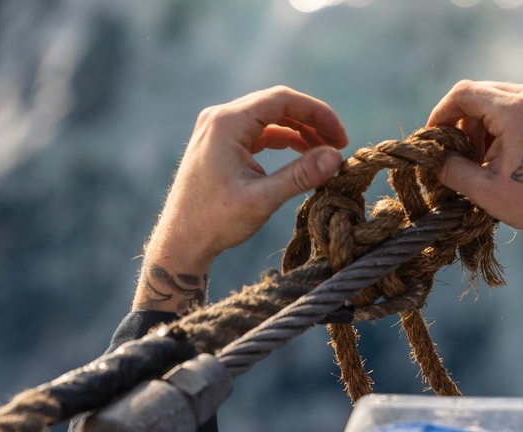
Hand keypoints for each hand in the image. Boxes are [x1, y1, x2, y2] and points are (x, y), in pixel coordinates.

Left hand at [133, 86, 348, 311]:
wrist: (181, 241)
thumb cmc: (216, 221)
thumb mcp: (263, 199)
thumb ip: (300, 175)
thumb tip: (336, 157)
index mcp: (228, 123)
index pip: (283, 100)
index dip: (318, 114)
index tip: (341, 137)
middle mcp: (220, 118)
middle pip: (277, 105)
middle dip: (311, 122)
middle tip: (338, 146)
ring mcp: (218, 129)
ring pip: (269, 118)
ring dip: (299, 132)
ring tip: (324, 153)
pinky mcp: (220, 143)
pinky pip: (258, 132)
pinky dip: (282, 140)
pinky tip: (301, 156)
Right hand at [427, 81, 522, 274]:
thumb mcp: (487, 192)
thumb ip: (452, 170)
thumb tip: (431, 157)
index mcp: (516, 110)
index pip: (462, 94)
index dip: (440, 114)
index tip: (434, 139)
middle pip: (479, 92)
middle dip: (461, 122)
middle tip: (460, 156)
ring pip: (497, 97)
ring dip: (481, 123)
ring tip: (484, 159)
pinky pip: (516, 103)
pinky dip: (501, 122)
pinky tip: (504, 153)